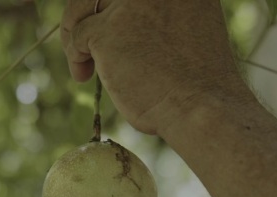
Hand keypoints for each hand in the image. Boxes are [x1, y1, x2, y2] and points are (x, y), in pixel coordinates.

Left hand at [61, 0, 246, 134]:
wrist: (201, 107)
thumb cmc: (196, 85)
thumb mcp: (182, 34)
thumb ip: (154, 20)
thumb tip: (122, 23)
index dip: (113, 9)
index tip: (112, 29)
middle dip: (88, 14)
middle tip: (85, 43)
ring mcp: (130, 3)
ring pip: (84, 6)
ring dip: (76, 33)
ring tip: (83, 64)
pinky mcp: (107, 29)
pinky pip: (77, 36)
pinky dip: (75, 56)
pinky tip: (84, 76)